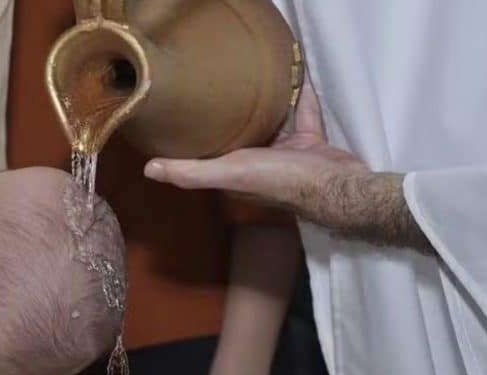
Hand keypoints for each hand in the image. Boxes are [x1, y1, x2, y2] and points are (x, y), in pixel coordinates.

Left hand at [144, 81, 427, 250]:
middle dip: (230, 119)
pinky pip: (305, 114)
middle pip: (240, 137)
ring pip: (272, 124)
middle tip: (217, 89)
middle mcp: (259, 165)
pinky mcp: (313, 143)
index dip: (196, 141)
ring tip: (253, 79)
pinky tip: (296, 75)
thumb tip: (147, 170)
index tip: (183, 117)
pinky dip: (302, 97)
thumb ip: (191, 172)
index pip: (210, 156)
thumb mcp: (230, 173)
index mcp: (236, 174)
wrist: (339, 186)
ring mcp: (288, 154)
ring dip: (265, 105)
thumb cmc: (281, 180)